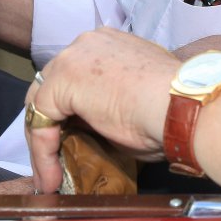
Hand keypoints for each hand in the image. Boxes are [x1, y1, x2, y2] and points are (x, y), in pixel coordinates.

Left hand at [24, 27, 178, 192]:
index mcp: (109, 44)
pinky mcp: (60, 82)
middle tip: (56, 160)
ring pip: (42, 104)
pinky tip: (50, 177)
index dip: (71, 112)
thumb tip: (93, 127)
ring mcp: (71, 59)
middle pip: (53, 86)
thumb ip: (107, 105)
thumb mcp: (133, 102)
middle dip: (51, 125)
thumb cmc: (171, 108)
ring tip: (50, 177)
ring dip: (44, 143)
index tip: (75, 143)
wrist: (181, 104)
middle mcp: (86, 44)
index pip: (75, 76)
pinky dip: (43, 154)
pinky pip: (39, 122)